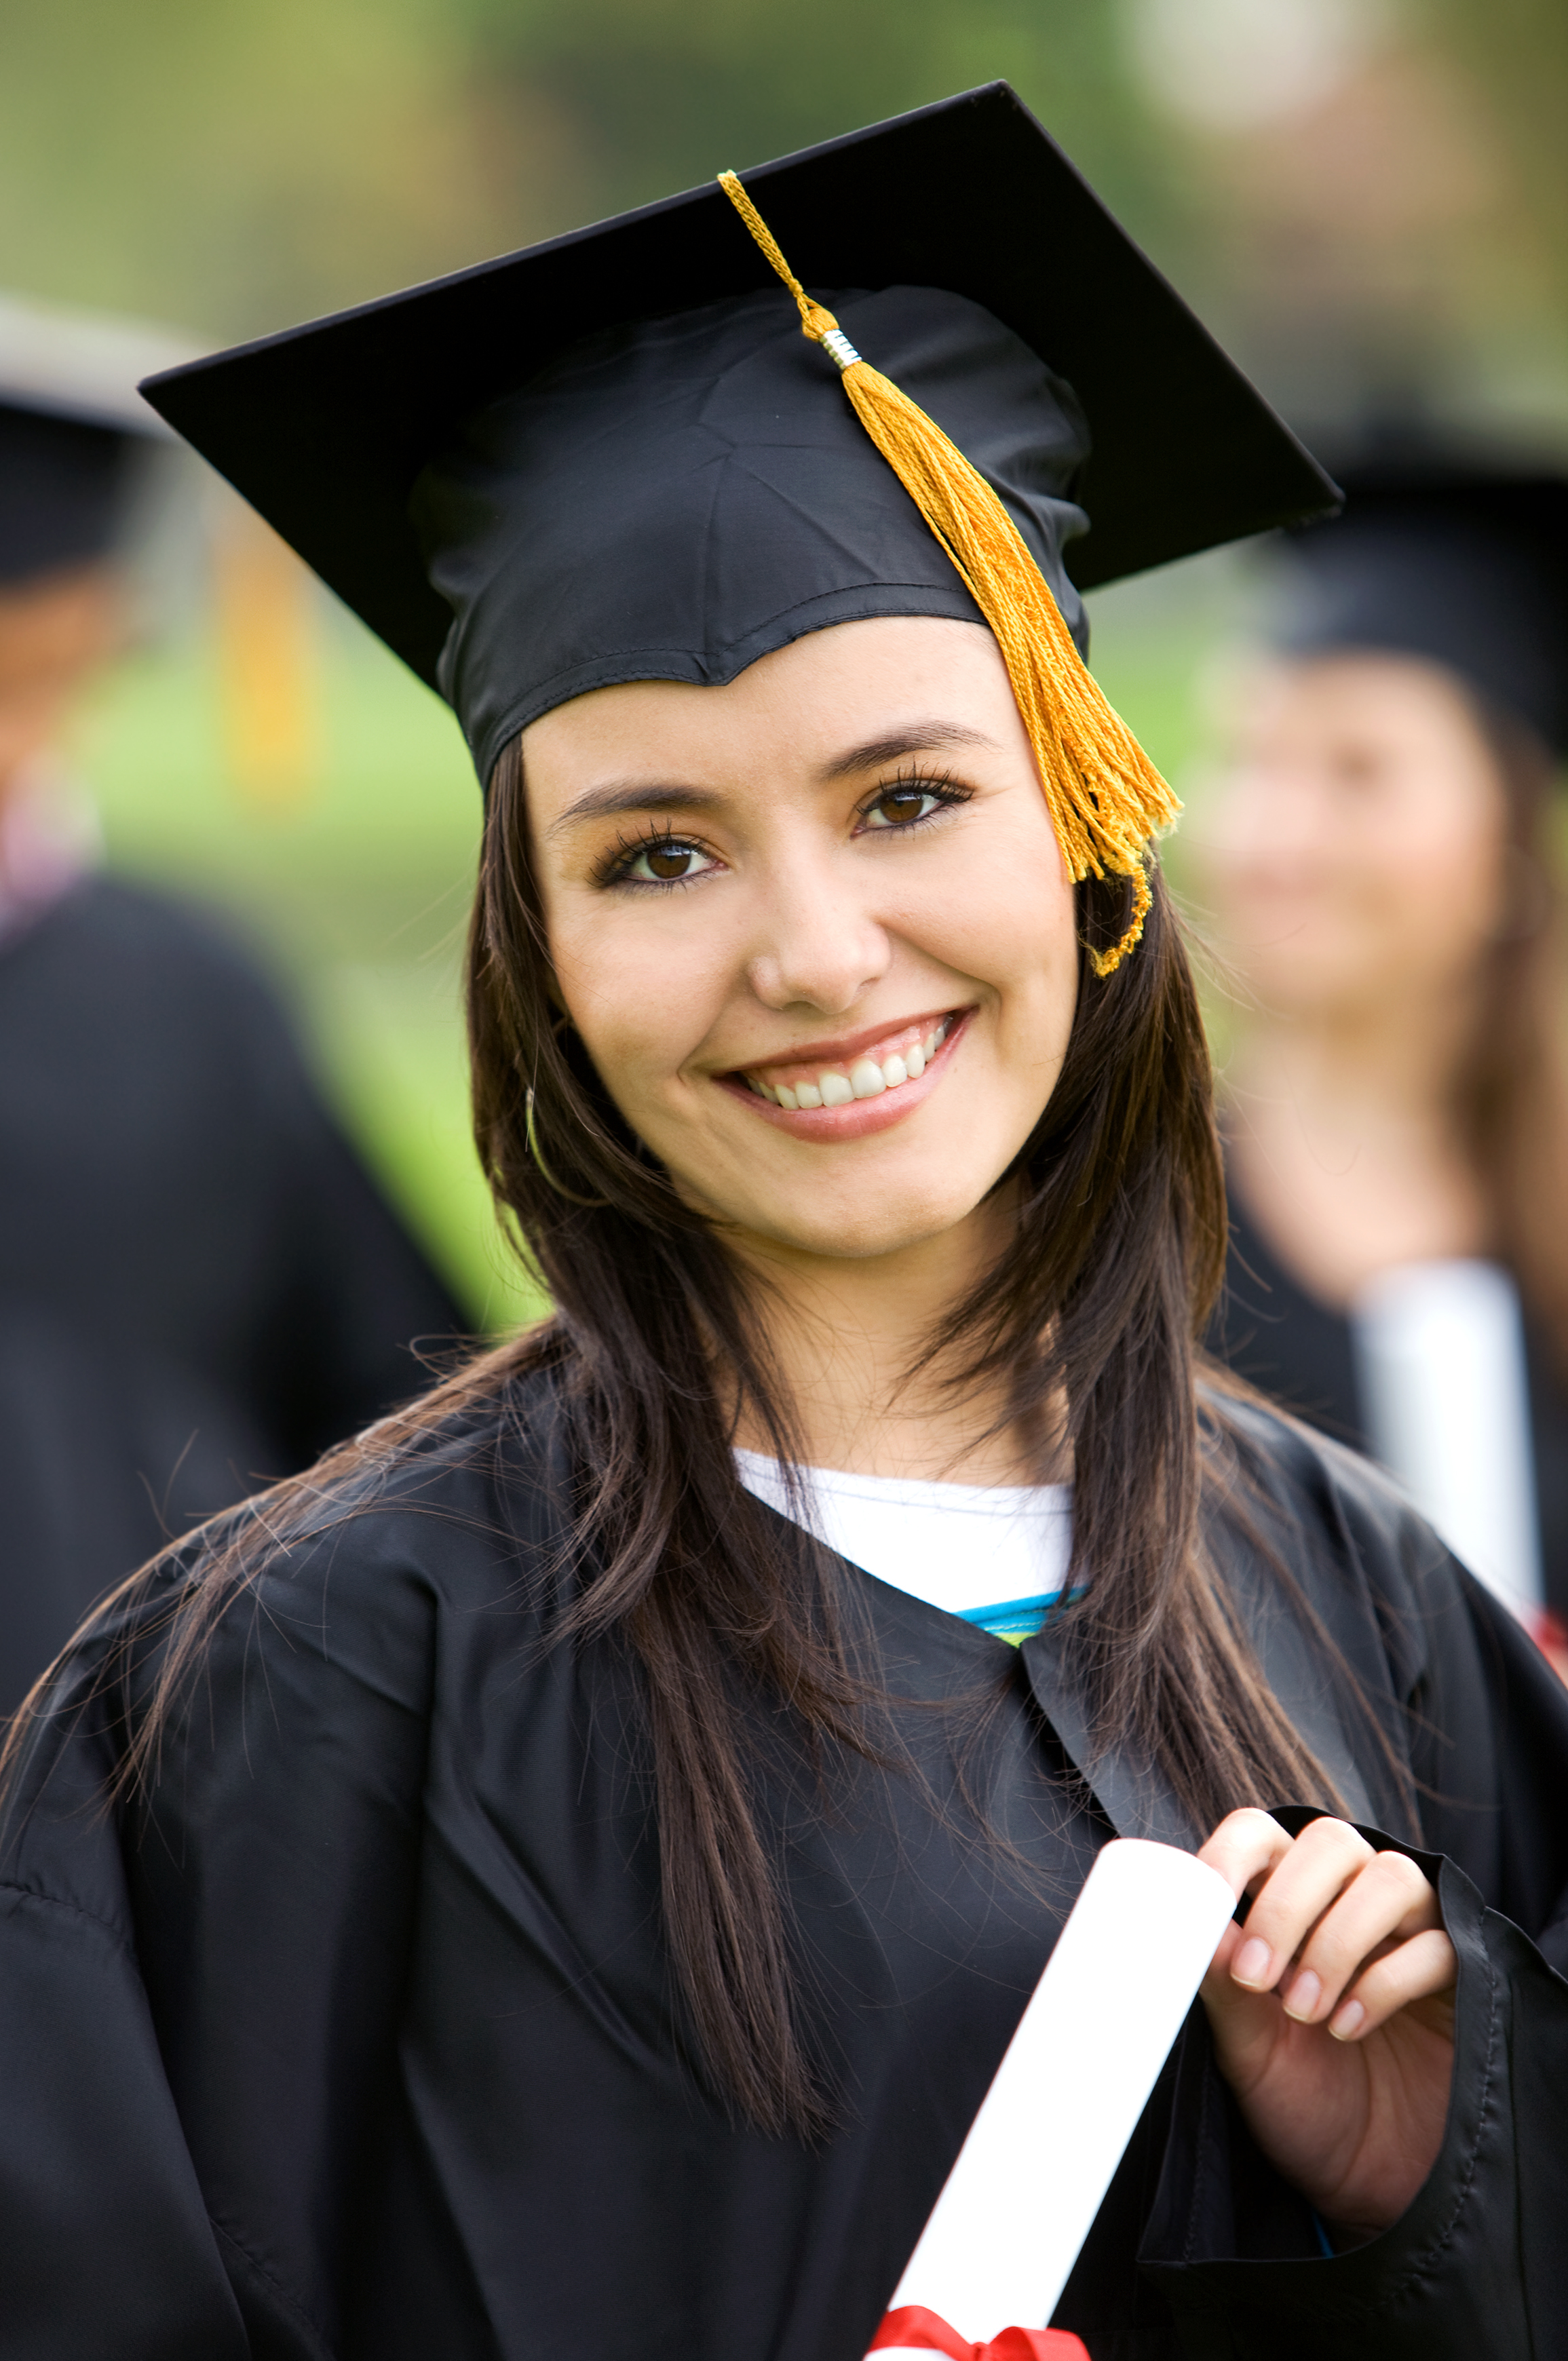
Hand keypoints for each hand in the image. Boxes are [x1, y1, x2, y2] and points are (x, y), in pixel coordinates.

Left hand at [1197, 1810, 1456, 2242]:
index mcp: (1284, 1902)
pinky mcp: (1460, 1975)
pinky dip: (1387, 1980)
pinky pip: (1436, 1943)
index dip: (1233, 1852)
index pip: (1260, 1835)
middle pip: (1330, 1841)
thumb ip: (1223, 1984)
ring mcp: (1409, 1933)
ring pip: (1390, 1876)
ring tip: (1307, 2011)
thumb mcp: (1247, 2048)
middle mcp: (1349, 1901)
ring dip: (1340, 1939)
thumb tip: (1196, 1922)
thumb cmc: (1301, 2101)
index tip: (1211, 1898)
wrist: (1366, 2183)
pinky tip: (1349, 2027)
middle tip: (1260, 1978)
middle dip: (1288, 1904)